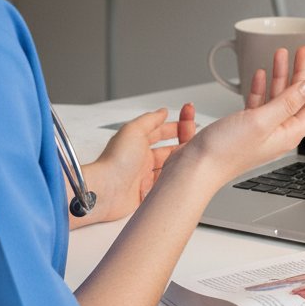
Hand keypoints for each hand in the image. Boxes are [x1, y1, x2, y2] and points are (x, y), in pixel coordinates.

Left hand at [71, 103, 196, 227]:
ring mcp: (144, 177)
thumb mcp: (134, 131)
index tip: (190, 123)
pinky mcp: (146, 194)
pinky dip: (173, 181)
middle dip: (182, 145)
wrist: (106, 190)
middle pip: (167, 150)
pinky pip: (164, 185)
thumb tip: (162, 111)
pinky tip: (182, 178)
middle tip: (197, 142)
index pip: (160, 132)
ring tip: (194, 160)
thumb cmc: (115, 161)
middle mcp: (141, 159)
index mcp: (137, 143)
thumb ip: (150, 119)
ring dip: (180, 163)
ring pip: (168, 167)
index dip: (175, 127)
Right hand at [179, 45, 304, 187]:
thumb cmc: (225, 152)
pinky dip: (262, 86)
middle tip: (304, 52)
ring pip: (278, 96)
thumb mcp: (261, 121)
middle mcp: (277, 131)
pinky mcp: (243, 126)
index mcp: (287, 133)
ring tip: (283, 54)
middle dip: (303, 72)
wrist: (196, 168)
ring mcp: (260, 129)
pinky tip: (260, 75)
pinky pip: (259, 102)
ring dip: (281, 74)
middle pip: (298, 98)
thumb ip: (286, 102)